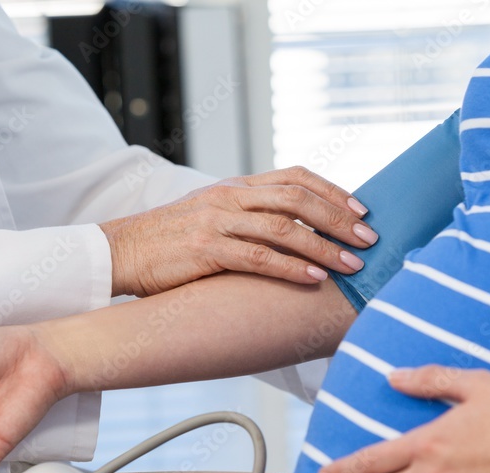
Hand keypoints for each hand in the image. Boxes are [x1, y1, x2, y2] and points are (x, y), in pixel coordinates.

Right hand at [100, 166, 375, 296]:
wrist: (120, 252)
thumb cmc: (169, 242)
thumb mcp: (210, 217)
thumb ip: (247, 218)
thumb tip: (292, 234)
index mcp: (235, 186)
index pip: (294, 177)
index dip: (332, 191)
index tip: (362, 210)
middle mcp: (230, 197)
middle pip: (297, 198)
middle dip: (338, 218)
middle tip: (369, 239)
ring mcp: (217, 221)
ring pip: (283, 227)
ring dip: (324, 246)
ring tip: (353, 265)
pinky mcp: (205, 249)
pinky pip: (257, 257)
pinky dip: (290, 267)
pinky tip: (314, 278)